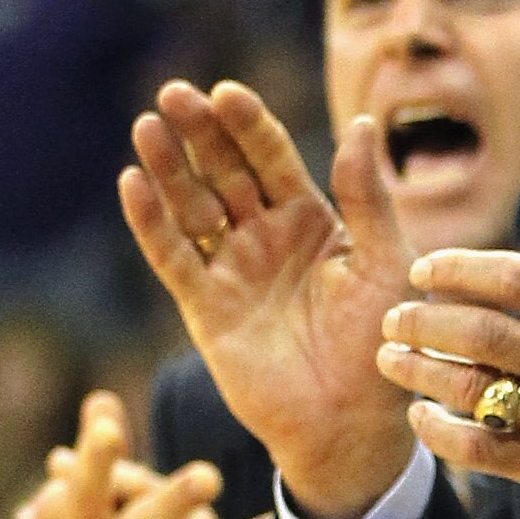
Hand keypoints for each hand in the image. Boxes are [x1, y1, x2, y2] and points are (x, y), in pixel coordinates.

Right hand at [120, 80, 415, 518]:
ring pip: (192, 207)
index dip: (249, 126)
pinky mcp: (204, 309)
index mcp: (315, 222)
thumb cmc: (384, 346)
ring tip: (148, 127)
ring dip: (169, 169)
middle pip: (225, 173)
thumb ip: (369, 198)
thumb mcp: (387, 263)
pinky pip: (172, 258)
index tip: (227, 92)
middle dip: (200, 134)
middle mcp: (267, 239)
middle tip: (175, 94)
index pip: (274, 159)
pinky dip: (151, 223)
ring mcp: (232, 271)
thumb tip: (363, 123)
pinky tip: (132, 184)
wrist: (353, 426)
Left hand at [376, 157, 519, 518]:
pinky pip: (482, 450)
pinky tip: (419, 416)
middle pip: (487, 335)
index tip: (422, 270)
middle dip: (425, 322)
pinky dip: (440, 434)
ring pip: (476, 392)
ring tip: (389, 358)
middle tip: (393, 317)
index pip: (519, 280)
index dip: (461, 269)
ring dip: (420, 373)